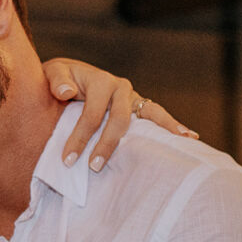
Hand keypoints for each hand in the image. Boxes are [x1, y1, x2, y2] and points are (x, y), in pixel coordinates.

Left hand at [42, 57, 197, 170]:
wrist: (65, 78)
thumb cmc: (57, 80)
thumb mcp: (52, 73)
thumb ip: (57, 81)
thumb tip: (66, 91)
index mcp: (101, 80)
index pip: (92, 114)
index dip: (80, 137)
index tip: (68, 160)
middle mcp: (121, 88)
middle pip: (119, 120)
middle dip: (107, 145)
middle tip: (94, 167)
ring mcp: (133, 98)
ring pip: (150, 116)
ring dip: (162, 131)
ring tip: (182, 142)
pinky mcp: (139, 108)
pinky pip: (157, 117)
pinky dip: (173, 125)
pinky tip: (189, 137)